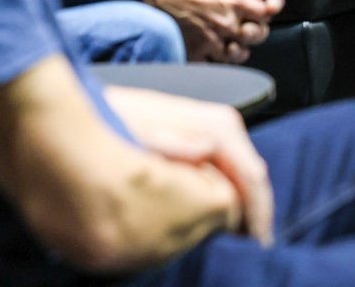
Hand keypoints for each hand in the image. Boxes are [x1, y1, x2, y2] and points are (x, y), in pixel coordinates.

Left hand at [104, 85, 273, 245]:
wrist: (95, 110)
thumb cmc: (117, 123)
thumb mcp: (141, 132)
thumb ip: (175, 141)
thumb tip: (206, 150)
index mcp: (217, 127)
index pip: (251, 175)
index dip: (258, 211)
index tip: (259, 241)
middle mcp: (222, 125)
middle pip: (251, 175)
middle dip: (256, 209)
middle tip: (257, 244)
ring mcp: (213, 129)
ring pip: (242, 172)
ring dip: (244, 202)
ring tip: (245, 234)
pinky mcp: (202, 135)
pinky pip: (228, 169)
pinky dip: (230, 192)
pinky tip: (225, 213)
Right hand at [140, 0, 284, 62]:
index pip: (268, 10)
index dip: (272, 5)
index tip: (268, 0)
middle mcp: (224, 22)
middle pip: (258, 34)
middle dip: (256, 28)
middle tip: (248, 21)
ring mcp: (209, 41)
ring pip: (239, 53)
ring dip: (239, 45)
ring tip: (232, 38)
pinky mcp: (192, 54)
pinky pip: (215, 65)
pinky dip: (217, 59)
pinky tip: (213, 49)